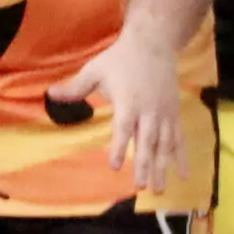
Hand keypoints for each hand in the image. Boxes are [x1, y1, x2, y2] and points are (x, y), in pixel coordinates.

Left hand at [50, 34, 187, 194]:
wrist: (153, 43)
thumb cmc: (120, 58)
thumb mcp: (95, 70)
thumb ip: (76, 87)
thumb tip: (50, 94)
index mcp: (128, 102)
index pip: (122, 128)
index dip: (118, 146)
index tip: (113, 165)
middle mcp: (148, 111)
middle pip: (146, 141)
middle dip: (143, 165)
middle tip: (139, 187)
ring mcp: (164, 113)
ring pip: (164, 144)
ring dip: (162, 167)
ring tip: (159, 189)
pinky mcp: (174, 113)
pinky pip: (179, 138)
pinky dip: (182, 156)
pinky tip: (183, 175)